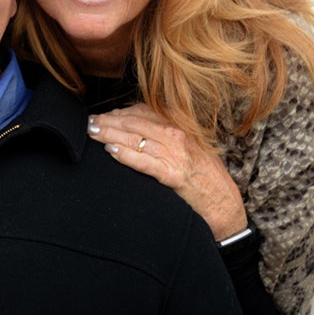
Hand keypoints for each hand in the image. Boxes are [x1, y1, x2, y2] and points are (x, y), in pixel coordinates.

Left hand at [88, 104, 248, 239]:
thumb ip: (168, 136)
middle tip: (89, 122)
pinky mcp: (174, 174)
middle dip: (109, 121)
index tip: (103, 115)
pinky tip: (110, 151)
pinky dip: (126, 155)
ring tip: (92, 132)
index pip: (143, 111)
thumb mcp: (189, 148)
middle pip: (135, 122)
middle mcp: (178, 136)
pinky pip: (144, 161)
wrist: (224, 203)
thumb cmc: (205, 177)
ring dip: (110, 134)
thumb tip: (139, 129)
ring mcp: (176, 154)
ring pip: (136, 139)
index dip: (119, 112)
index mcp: (181, 126)